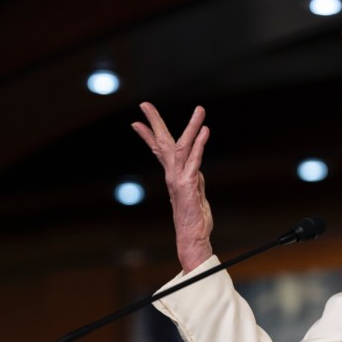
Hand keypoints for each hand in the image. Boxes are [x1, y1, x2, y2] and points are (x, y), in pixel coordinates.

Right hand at [131, 102, 212, 272]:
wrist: (192, 237)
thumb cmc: (195, 218)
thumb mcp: (195, 192)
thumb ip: (194, 177)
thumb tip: (195, 167)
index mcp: (172, 174)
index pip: (157, 150)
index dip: (148, 135)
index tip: (136, 122)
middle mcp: (172, 174)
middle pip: (162, 142)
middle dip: (154, 122)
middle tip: (144, 104)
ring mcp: (179, 178)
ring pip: (181, 146)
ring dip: (191, 126)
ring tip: (200, 109)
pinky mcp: (188, 184)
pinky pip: (194, 159)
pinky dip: (200, 144)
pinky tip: (205, 131)